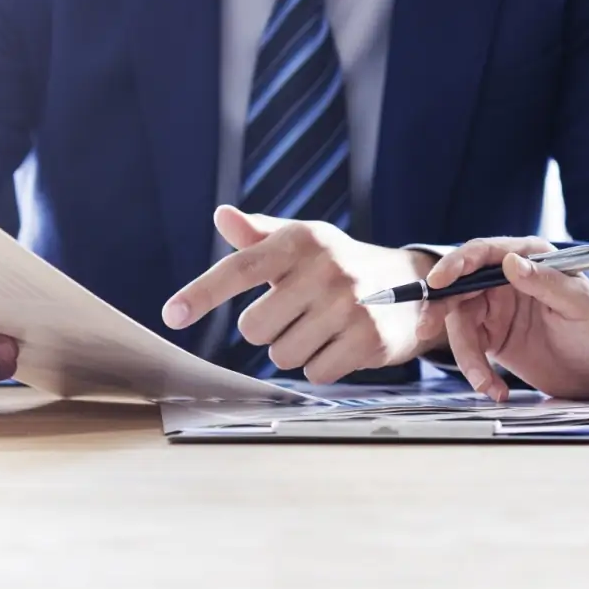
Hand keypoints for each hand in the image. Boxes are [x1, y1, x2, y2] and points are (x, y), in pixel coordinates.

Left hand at [162, 206, 441, 384]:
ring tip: (324, 328)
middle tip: (297, 315)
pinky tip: (343, 344)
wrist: (416, 287)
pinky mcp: (369, 338)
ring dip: (296, 350)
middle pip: (255, 328)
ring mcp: (350, 304)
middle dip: (270, 330)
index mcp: (303, 241)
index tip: (172, 314)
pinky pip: (315, 372)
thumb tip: (222, 216)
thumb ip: (260, 235)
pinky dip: (324, 366)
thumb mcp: (305, 242)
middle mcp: (327, 268)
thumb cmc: (344, 264)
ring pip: (283, 354)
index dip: (202, 292)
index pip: (240, 268)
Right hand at [415, 236, 588, 401]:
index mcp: (529, 257)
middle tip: (426, 328)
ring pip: (460, 323)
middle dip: (440, 308)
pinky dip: (475, 371)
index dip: (457, 264)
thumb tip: (511, 263)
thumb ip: (545, 281)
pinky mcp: (491, 336)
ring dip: (465, 354)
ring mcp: (496, 307)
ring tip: (485, 384)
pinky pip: (469, 349)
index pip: (484, 253)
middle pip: (460, 286)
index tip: (438, 281)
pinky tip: (494, 389)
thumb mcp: (577, 304)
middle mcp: (507, 278)